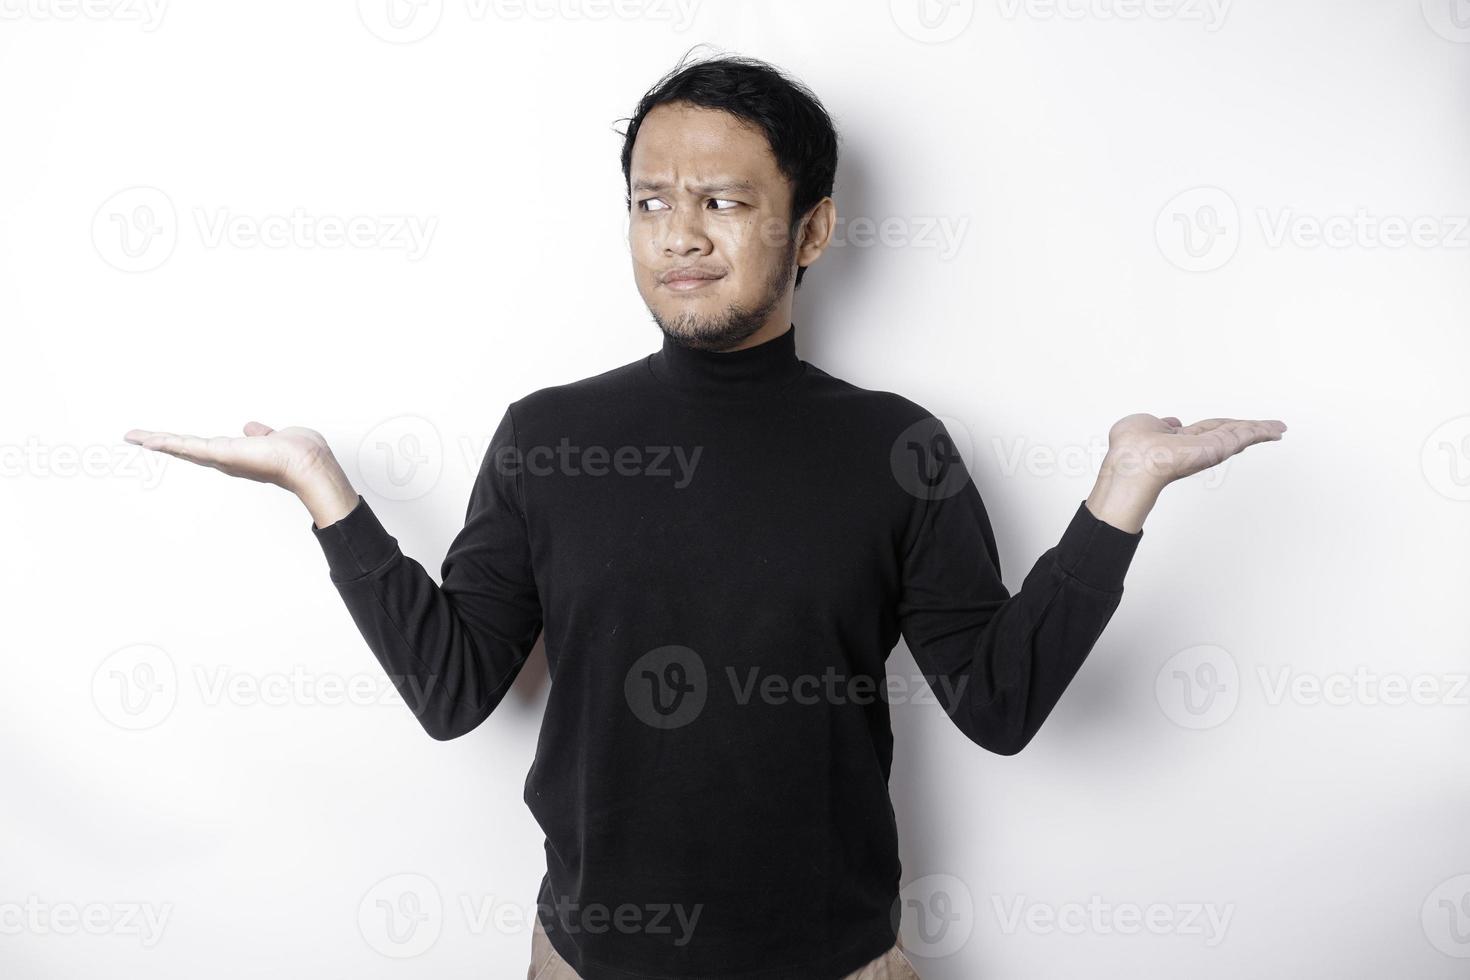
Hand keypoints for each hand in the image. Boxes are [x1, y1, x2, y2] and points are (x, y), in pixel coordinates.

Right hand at [122, 422, 358, 526]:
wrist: (307, 463)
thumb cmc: (300, 454)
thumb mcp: (276, 438)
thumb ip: (261, 434)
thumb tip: (252, 428)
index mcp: (237, 455)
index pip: (205, 448)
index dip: (186, 445)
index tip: (167, 440)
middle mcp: (225, 460)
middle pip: (186, 450)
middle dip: (162, 444)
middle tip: (137, 438)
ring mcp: (221, 458)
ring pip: (182, 447)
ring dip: (156, 441)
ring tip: (133, 436)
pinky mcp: (220, 454)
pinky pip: (187, 446)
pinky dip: (166, 442)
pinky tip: (147, 440)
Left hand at [1084, 414, 1286, 533]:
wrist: (1134, 461)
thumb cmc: (1129, 448)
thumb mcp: (1142, 424)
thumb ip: (1158, 423)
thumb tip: (1171, 422)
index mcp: (1179, 441)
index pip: (1206, 432)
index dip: (1221, 428)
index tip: (1237, 427)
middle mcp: (1197, 447)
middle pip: (1230, 434)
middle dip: (1251, 431)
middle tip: (1273, 429)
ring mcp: (1209, 449)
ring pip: (1240, 435)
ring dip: (1261, 430)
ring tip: (1280, 428)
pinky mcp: (1218, 448)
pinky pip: (1245, 436)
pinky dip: (1261, 431)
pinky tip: (1276, 429)